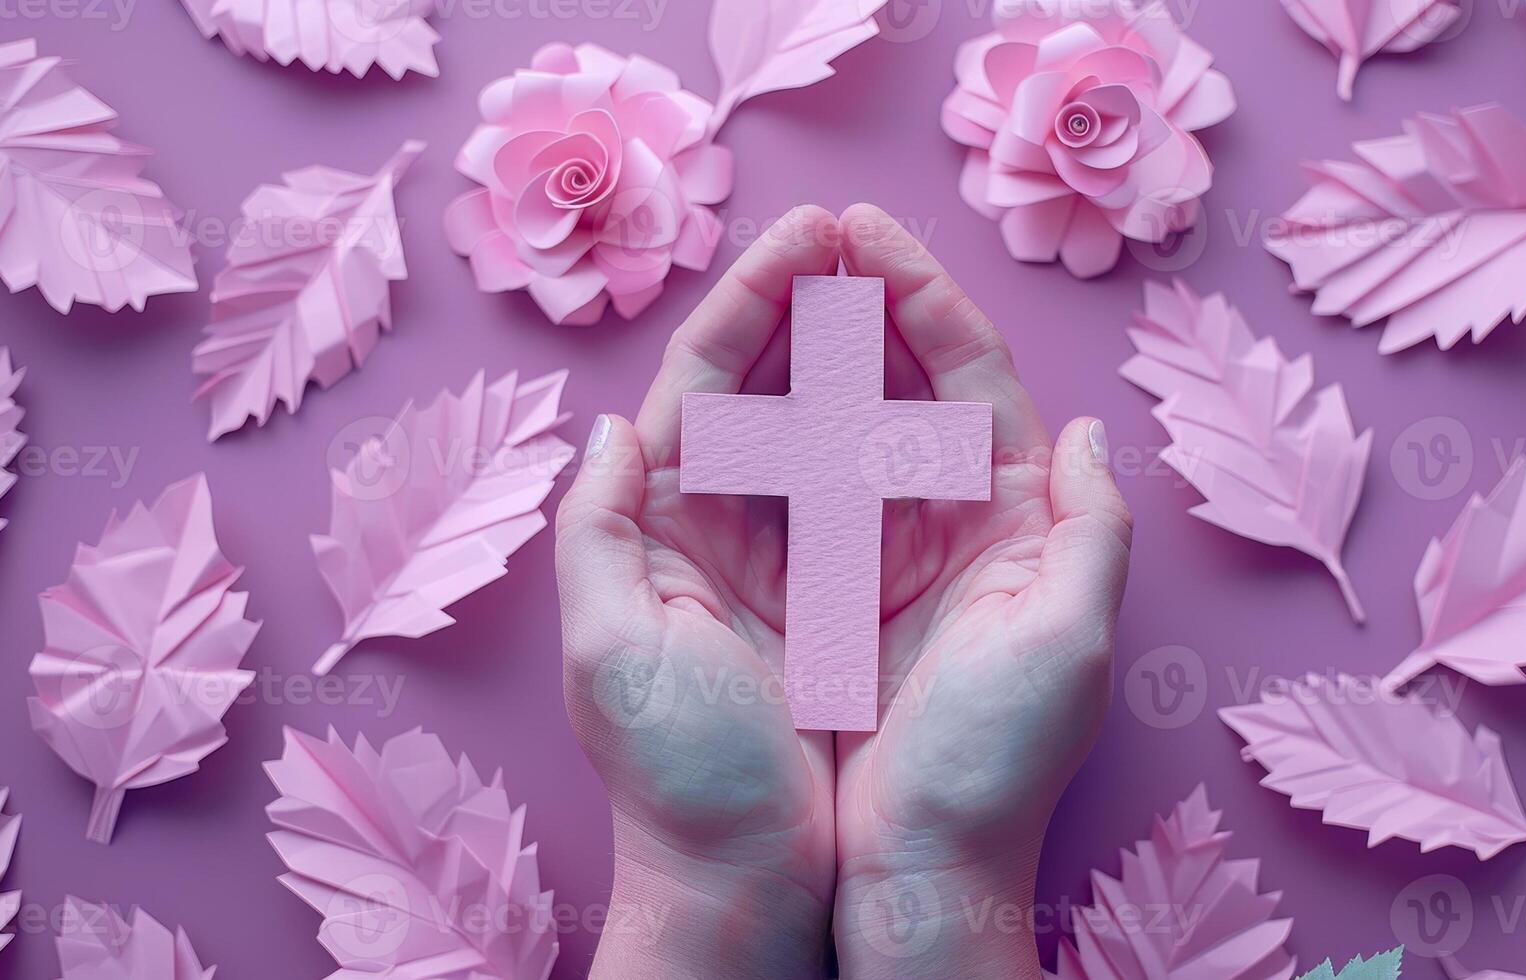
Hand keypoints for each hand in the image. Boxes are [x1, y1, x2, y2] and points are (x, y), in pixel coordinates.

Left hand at [555, 205, 841, 978]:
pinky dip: (897, 432)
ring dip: (860, 352)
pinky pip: (874, 492)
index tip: (809, 234)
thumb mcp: (610, 651)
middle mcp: (716, 529)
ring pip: (826, 425)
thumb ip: (597, 527)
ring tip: (900, 283)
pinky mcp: (842, 595)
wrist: (748, 883)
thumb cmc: (678, 777)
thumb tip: (616, 423)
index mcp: (655, 526)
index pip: (704, 382)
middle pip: (768, 386)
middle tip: (865, 235)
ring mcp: (784, 559)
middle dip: (812, 304)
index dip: (752, 299)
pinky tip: (927, 386)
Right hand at [830, 205, 1131, 979]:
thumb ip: (1093, 528)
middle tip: (807, 235)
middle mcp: (960, 520)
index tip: (864, 233)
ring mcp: (893, 550)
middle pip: (910, 383)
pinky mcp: (836, 588)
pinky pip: (804, 485)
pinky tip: (746, 384)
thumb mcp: (1070, 642)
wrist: (920, 864)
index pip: (973, 378)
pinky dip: (779, 428)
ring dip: (817, 349)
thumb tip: (1085, 429)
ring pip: (851, 421)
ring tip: (774, 282)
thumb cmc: (996, 759)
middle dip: (864, 303)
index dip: (923, 297)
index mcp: (1021, 519)